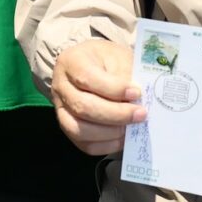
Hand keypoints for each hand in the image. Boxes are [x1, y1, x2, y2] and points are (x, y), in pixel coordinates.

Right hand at [50, 38, 144, 155]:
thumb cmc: (107, 60)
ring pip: (79, 129)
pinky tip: (122, 138)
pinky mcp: (68, 127)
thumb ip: (125, 75)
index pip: (87, 78)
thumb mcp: (118, 56)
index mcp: (71, 61)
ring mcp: (61, 109)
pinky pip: (83, 144)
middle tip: (140, 114)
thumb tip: (136, 100)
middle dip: (115, 114)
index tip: (137, 93)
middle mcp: (60, 86)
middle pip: (83, 107)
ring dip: (110, 132)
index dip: (113, 89)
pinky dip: (105, 145)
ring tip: (131, 127)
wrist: (92, 65)